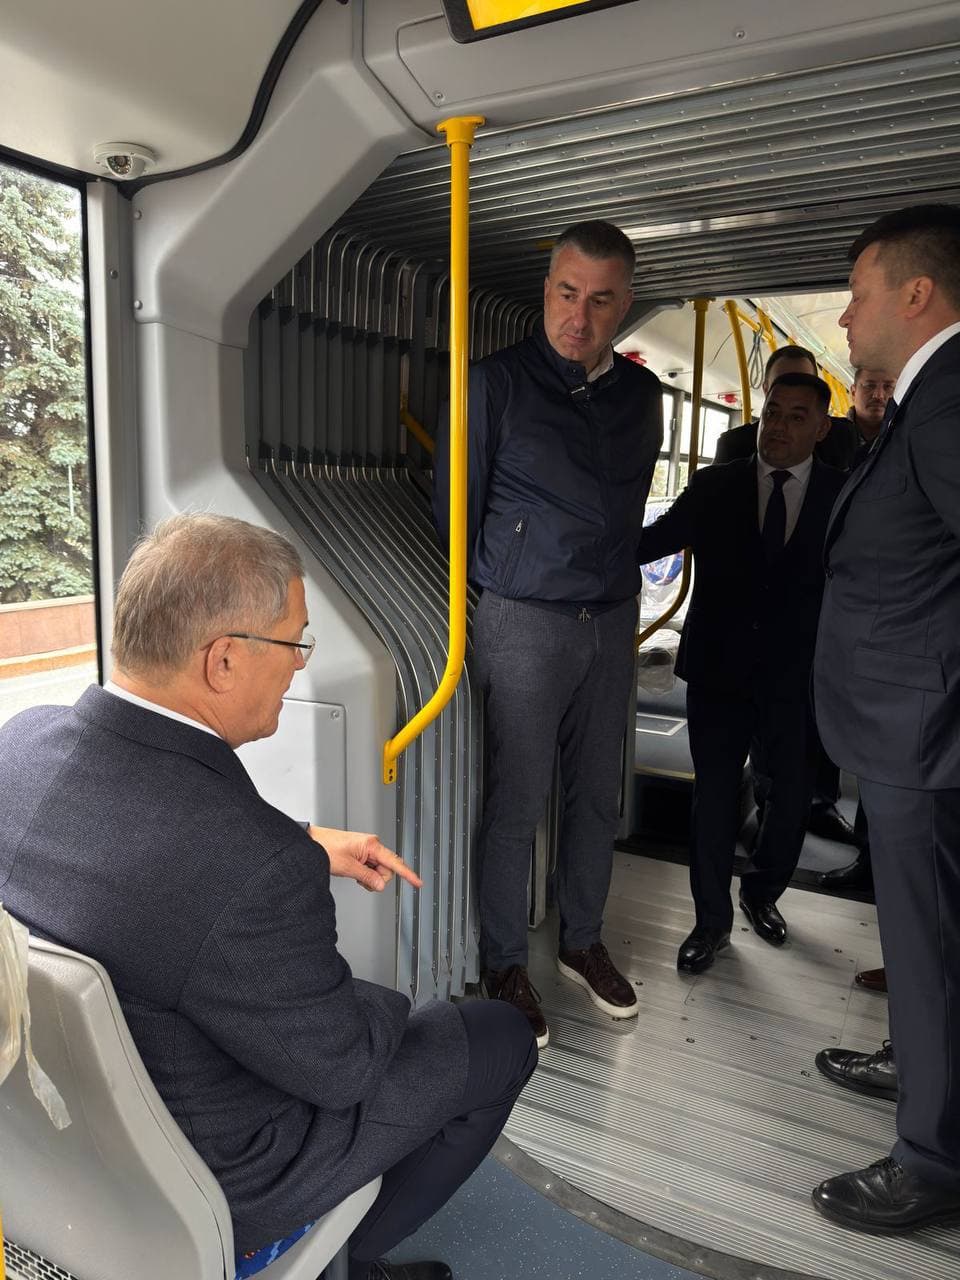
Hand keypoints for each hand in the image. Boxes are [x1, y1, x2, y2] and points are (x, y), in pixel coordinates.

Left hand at [306, 826, 421, 892]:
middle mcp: (372, 845)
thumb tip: (381, 885)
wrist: (311, 842)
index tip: (418, 883)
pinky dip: (365, 874)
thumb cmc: (325, 848)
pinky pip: (371, 868)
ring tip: (354, 875)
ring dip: (370, 877)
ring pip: (378, 870)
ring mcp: (367, 849)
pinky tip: (355, 873)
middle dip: (377, 878)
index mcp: (371, 844)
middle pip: (386, 869)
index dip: (408, 874)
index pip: (394, 862)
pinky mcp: (361, 853)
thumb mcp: (347, 867)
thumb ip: (367, 877)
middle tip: (361, 880)